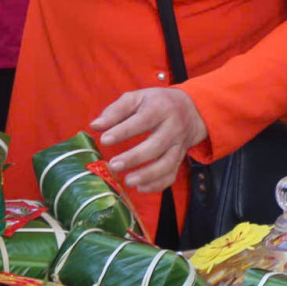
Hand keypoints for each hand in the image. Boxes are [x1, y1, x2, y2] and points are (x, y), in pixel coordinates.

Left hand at [92, 87, 208, 193]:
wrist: (191, 110)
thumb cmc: (157, 103)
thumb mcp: (138, 98)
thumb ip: (115, 110)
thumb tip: (95, 126)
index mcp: (160, 108)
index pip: (142, 120)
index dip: (123, 131)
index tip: (104, 140)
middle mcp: (173, 127)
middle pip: (156, 145)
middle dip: (134, 157)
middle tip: (113, 165)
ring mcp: (178, 145)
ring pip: (167, 164)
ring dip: (148, 175)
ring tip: (128, 181)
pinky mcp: (180, 159)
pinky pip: (172, 175)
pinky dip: (157, 184)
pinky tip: (141, 188)